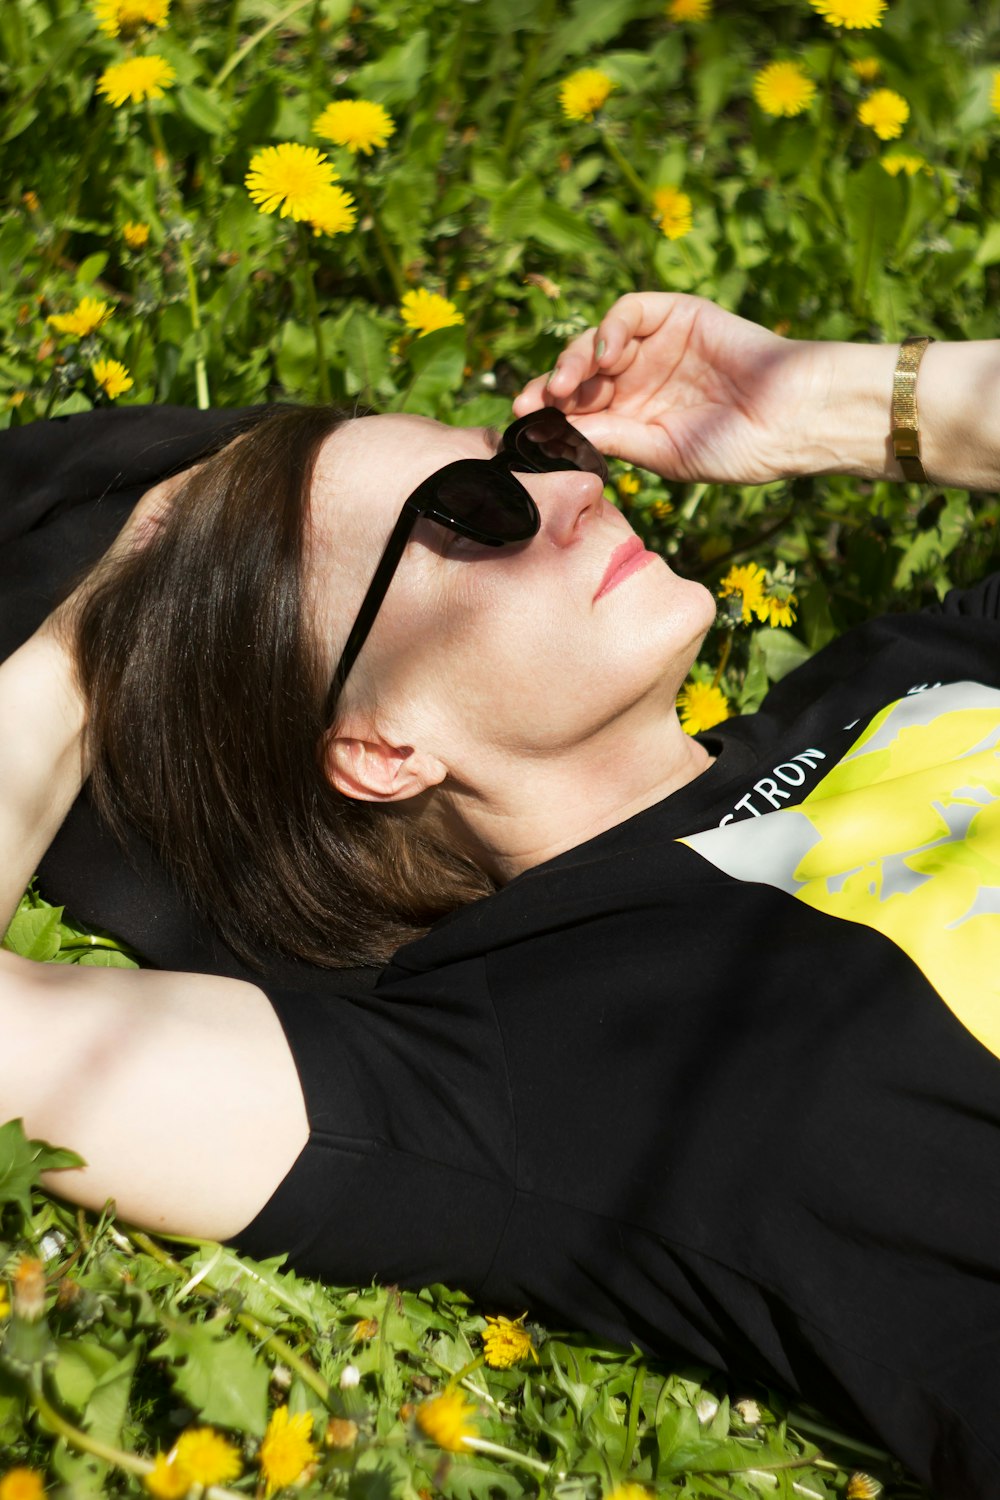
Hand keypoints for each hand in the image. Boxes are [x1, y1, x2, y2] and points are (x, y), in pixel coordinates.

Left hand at [514, 292, 827, 484]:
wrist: (788, 420)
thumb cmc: (734, 448)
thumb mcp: (660, 450)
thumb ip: (610, 437)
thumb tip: (553, 434)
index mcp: (633, 417)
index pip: (579, 411)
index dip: (548, 414)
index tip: (522, 424)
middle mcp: (639, 379)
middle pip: (579, 375)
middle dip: (551, 387)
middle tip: (532, 401)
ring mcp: (656, 345)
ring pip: (597, 342)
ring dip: (574, 359)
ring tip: (565, 383)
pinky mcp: (676, 314)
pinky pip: (630, 312)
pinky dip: (610, 328)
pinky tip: (605, 355)